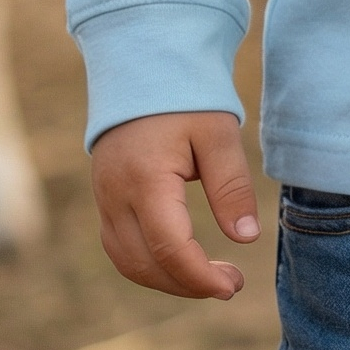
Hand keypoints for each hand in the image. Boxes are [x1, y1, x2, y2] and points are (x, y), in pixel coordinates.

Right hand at [90, 110, 259, 298]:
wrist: (144, 63)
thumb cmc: (185, 96)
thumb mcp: (218, 133)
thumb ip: (231, 186)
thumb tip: (245, 238)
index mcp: (145, 180)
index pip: (171, 249)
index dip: (201, 278)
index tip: (233, 286)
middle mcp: (115, 196)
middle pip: (145, 265)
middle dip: (187, 285)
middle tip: (230, 284)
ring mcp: (104, 198)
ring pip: (128, 262)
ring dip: (166, 280)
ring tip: (208, 278)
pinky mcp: (105, 197)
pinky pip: (120, 246)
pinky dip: (148, 264)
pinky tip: (180, 260)